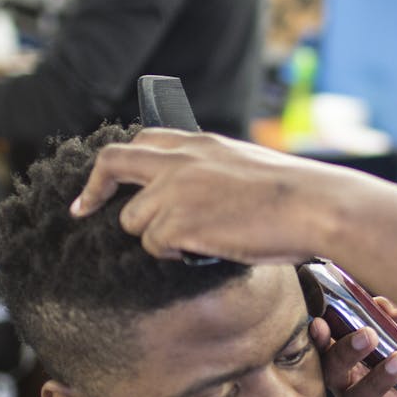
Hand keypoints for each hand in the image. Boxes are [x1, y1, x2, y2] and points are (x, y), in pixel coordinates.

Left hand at [71, 128, 357, 263]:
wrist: (316, 206)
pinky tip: (205, 250)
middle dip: (93, 190)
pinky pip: (154, 245)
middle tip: (81, 211)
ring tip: (199, 241)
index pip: (139, 142)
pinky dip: (175, 254)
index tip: (101, 186)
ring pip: (134, 220)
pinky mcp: (177, 221)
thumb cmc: (294, 196)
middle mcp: (180, 160)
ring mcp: (175, 189)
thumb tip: (189, 195)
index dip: (114, 165)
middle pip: (113, 164)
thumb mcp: (244, 166)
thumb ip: (209, 171)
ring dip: (156, 236)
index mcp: (198, 143)